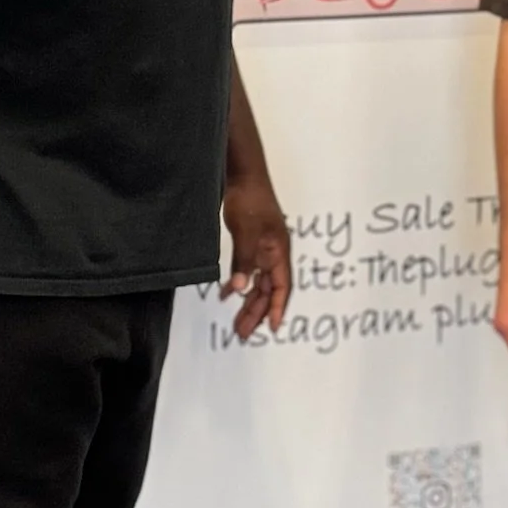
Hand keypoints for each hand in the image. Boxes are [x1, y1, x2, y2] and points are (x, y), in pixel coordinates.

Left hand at [222, 178, 291, 338]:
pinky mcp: (249, 244)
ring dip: (247, 303)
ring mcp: (262, 250)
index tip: (273, 329)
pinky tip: (226, 295)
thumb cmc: (250, 198)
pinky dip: (237, 285)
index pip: (281, 287)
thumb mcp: (246, 231)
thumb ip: (243, 261)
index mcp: (279, 251)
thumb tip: (239, 289)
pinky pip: (246, 271)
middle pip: (268, 290)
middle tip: (243, 333)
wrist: (242, 175)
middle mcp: (273, 254)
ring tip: (237, 323)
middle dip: (258, 313)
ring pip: (257, 284)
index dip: (278, 308)